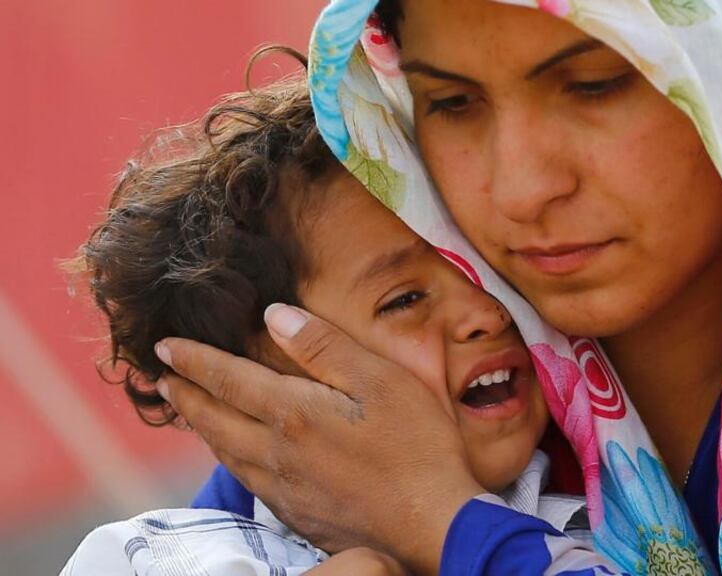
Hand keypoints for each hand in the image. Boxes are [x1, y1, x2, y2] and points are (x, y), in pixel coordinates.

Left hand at [154, 304, 483, 574]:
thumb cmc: (418, 447)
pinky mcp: (298, 514)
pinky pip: (247, 481)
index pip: (228, 379)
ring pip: (225, 454)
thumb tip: (274, 315)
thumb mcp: (382, 380)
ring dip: (201, 427)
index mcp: (294, 413)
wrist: (433, 526)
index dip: (194, 359)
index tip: (165, 345)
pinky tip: (236, 456)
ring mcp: (285, 489)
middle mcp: (277, 453)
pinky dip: (228, 459)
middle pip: (214, 419)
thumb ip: (325, 346)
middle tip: (162, 377)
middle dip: (185, 393)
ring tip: (189, 410)